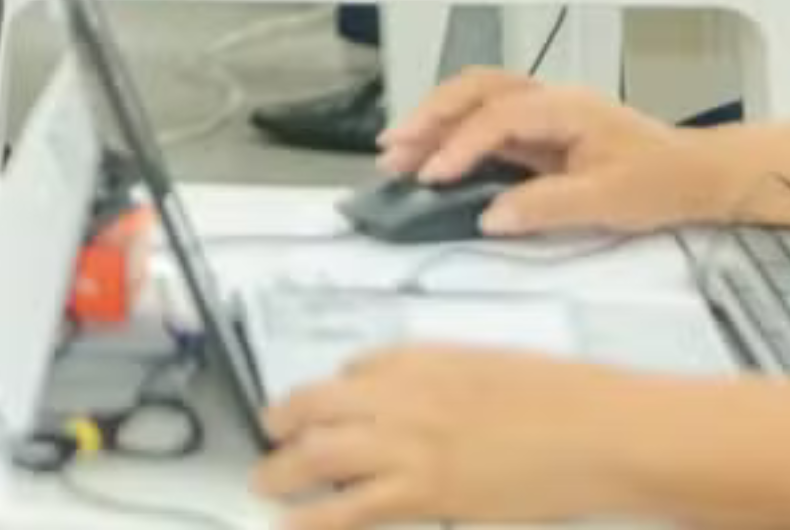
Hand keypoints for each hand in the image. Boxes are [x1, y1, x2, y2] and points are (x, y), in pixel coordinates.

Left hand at [257, 346, 645, 529]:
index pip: (355, 368)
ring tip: (264, 483)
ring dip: (282, 469)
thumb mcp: (490, 366)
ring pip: (320, 453)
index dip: (331, 393)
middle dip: (282, 423)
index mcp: (422, 358)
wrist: (605, 431)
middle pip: (317, 404)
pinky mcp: (428, 493)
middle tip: (269, 440)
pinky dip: (313, 519)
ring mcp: (411, 445)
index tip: (320, 410)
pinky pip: (352, 508)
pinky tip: (288, 526)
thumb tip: (400, 391)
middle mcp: (403, 395)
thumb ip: (440, 376)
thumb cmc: (567, 398)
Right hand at [378, 68, 740, 234]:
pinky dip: (450, 129)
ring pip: (474, 97)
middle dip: (428, 116)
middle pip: (474, 89)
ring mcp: (541, 108)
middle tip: (391, 149)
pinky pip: (483, 117)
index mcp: (565, 107)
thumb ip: (546, 206)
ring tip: (395, 149)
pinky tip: (430, 153)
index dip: (461, 144)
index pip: (498, 116)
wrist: (698, 174)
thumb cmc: (659, 183)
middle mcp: (547, 98)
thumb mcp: (608, 202)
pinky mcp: (537, 126)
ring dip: (432, 118)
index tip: (432, 178)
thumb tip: (487, 217)